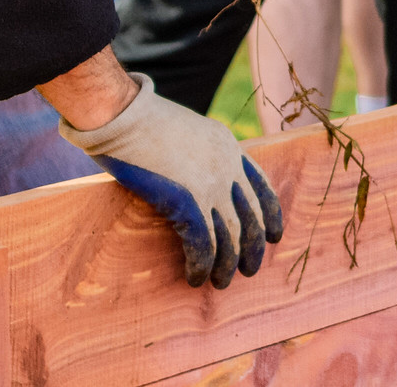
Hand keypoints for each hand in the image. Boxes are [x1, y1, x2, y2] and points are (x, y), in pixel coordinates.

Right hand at [59, 74, 282, 287]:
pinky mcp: (188, 201)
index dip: (269, 215)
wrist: (123, 114)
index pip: (261, 186)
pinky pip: (203, 245)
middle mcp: (227, 166)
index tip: (273, 235)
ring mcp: (211, 184)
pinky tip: (194, 276)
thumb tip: (193, 184)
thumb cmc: (141, 121)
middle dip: (252, 248)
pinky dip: (201, 265)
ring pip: (231, 237)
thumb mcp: (184, 131)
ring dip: (226, 265)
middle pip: (251, 217)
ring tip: (219, 282)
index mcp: (228, 146)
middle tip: (248, 270)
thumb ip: (197, 156)